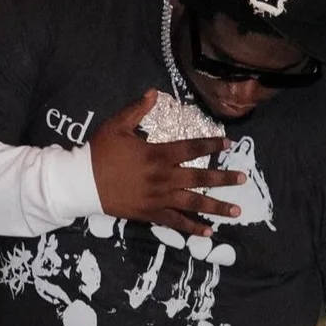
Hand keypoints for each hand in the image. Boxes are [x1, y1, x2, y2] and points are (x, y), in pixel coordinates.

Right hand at [88, 89, 246, 237]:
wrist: (82, 183)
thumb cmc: (99, 153)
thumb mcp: (116, 126)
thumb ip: (137, 109)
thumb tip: (153, 93)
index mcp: (158, 154)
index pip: (192, 147)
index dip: (212, 144)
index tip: (229, 143)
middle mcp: (163, 177)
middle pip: (200, 177)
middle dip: (223, 178)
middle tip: (243, 179)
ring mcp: (158, 198)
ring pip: (193, 203)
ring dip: (216, 207)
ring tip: (235, 211)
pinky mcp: (150, 214)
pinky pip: (175, 222)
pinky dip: (192, 228)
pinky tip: (208, 232)